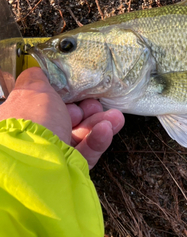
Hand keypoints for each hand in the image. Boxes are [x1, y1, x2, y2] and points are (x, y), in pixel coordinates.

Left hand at [0, 67, 124, 168]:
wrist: (39, 162)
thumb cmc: (32, 122)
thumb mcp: (32, 89)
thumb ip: (37, 78)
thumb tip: (38, 70)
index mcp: (22, 118)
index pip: (47, 105)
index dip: (64, 96)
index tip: (78, 89)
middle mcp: (36, 137)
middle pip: (68, 119)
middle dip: (88, 109)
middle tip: (96, 102)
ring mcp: (54, 153)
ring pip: (82, 134)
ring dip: (100, 122)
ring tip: (114, 117)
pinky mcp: (71, 166)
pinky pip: (88, 150)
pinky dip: (99, 138)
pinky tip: (106, 129)